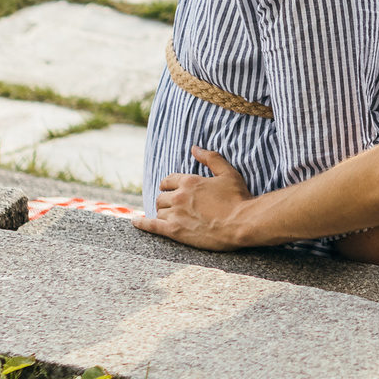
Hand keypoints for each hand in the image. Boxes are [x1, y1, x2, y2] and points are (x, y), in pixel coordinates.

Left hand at [138, 147, 253, 247]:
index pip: (168, 181)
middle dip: (166, 201)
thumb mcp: (228, 173)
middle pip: (161, 197)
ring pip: (158, 211)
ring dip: (163, 213)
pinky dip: (141, 224)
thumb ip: (210, 158)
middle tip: (174, 207)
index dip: (168, 185)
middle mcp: (179, 196)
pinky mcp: (175, 231)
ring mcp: (175, 214)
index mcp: (190, 181)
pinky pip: (151, 226)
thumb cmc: (239, 198)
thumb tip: (194, 148)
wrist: (242, 223)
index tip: (169, 190)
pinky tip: (135, 222)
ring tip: (169, 218)